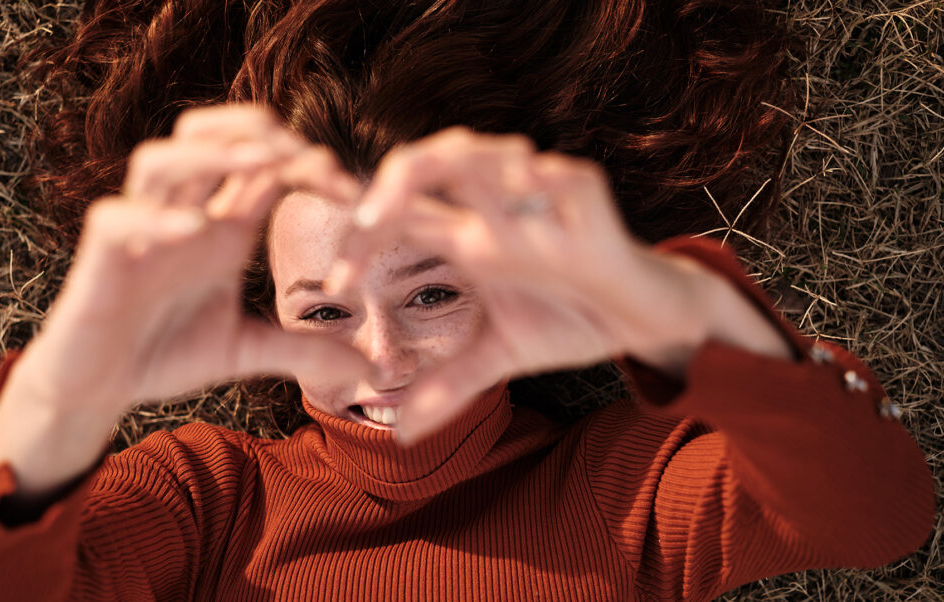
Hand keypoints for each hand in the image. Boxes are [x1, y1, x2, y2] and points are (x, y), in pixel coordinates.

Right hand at [34, 104, 371, 412]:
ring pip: (160, 159)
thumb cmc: (164, 354)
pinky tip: (192, 228)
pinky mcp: (100, 259)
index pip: (263, 168)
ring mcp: (139, 231)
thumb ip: (304, 351)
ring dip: (209, 153)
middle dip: (256, 132)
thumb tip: (370, 372)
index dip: (308, 165)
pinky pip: (117, 219)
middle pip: (208, 135)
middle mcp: (182, 216)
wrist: (98, 387)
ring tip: (259, 162)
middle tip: (306, 155)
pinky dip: (153, 217)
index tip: (353, 192)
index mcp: (220, 227)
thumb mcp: (246, 349)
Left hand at [324, 127, 708, 444]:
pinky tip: (523, 184)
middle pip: (432, 164)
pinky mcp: (591, 203)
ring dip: (458, 164)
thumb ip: (448, 387)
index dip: (359, 238)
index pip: (400, 215)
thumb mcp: (498, 357)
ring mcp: (540, 202)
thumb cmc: (568, 321)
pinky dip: (544, 180)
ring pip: (492, 154)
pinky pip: (565, 178)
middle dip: (392, 184)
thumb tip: (400, 435)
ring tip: (425, 192)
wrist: (640, 319)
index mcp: (467, 236)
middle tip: (364, 223)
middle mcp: (495, 210)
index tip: (337, 287)